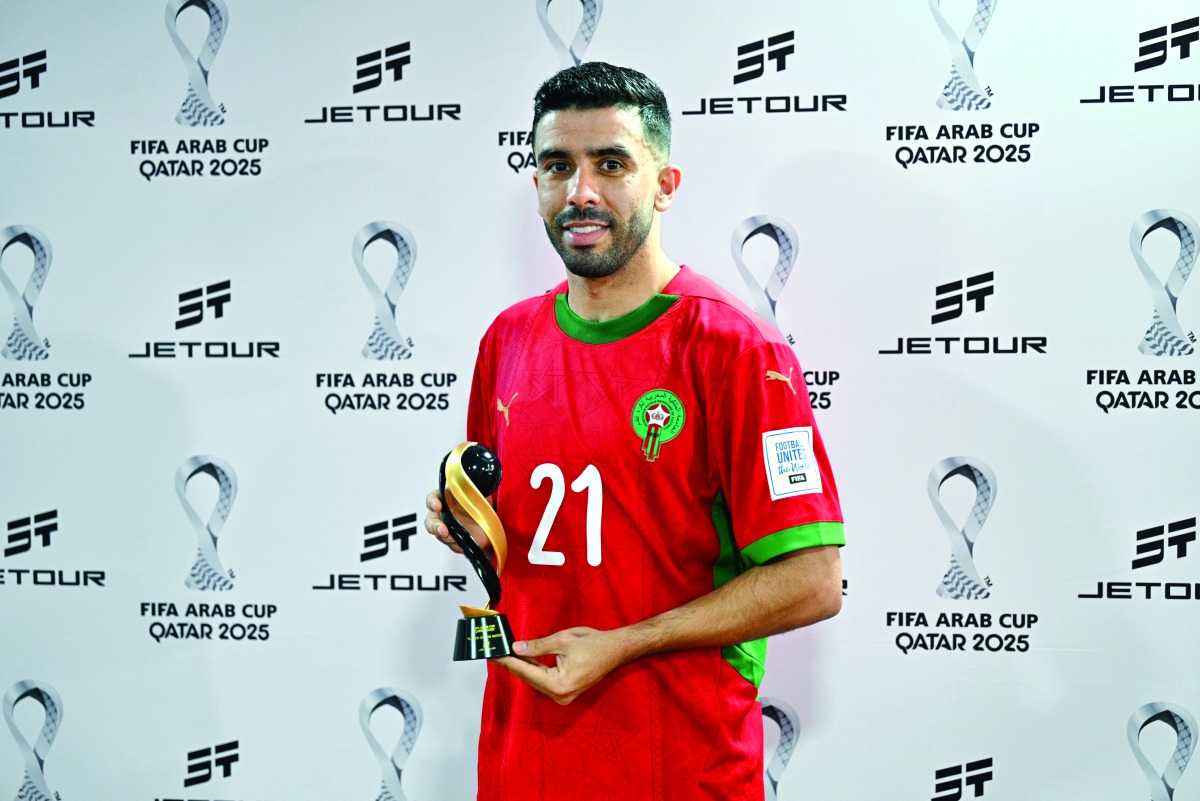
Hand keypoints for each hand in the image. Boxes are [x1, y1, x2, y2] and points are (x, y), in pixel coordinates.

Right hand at [424, 489, 490, 554]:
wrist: (492, 520)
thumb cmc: (481, 502)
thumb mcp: (478, 490)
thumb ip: (473, 486)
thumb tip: (476, 478)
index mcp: (446, 498)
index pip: (432, 498)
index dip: (432, 502)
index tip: (437, 506)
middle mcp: (443, 514)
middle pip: (431, 521)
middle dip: (434, 526)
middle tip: (443, 529)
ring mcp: (448, 528)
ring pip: (439, 535)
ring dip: (444, 537)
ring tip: (452, 538)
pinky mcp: (456, 541)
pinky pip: (452, 545)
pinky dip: (456, 546)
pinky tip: (461, 545)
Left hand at [494, 627, 635, 704]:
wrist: (615, 650)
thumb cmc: (593, 644)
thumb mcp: (562, 640)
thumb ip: (537, 646)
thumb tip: (516, 648)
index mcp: (558, 684)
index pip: (526, 671)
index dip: (508, 662)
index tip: (493, 655)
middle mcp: (560, 695)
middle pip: (529, 678)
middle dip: (513, 665)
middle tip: (496, 653)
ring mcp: (563, 696)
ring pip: (536, 680)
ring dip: (522, 668)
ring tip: (506, 655)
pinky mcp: (566, 691)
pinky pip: (545, 681)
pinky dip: (534, 670)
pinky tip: (524, 661)